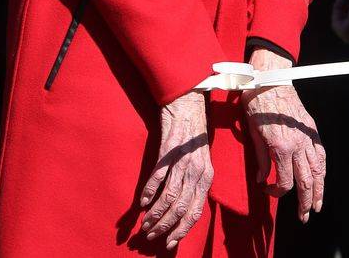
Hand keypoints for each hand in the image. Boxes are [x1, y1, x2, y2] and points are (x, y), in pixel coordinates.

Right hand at [139, 91, 212, 249]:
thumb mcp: (201, 162)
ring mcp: (182, 160)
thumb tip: (182, 209)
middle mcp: (196, 170)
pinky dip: (148, 190)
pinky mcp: (168, 150)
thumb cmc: (194, 136)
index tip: (169, 242)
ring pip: (168, 195)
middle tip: (150, 235)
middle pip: (180, 207)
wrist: (188, 105)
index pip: (195, 211)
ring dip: (155, 213)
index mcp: (206, 176)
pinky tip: (141, 202)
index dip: (182, 229)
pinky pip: (157, 175)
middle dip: (164, 225)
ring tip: (144, 224)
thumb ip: (194, 184)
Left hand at [243, 49, 325, 221]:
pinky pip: (321, 152)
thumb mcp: (252, 131)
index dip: (277, 192)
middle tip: (305, 216)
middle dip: (306, 201)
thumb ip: (259, 158)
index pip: (284, 181)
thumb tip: (261, 179)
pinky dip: (322, 168)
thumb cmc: (256, 103)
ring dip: (319, 189)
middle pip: (306, 181)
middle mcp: (298, 144)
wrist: (270, 78)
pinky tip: (321, 177)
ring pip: (318, 169)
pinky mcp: (311, 128)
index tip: (267, 190)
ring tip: (318, 204)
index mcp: (281, 148)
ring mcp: (307, 136)